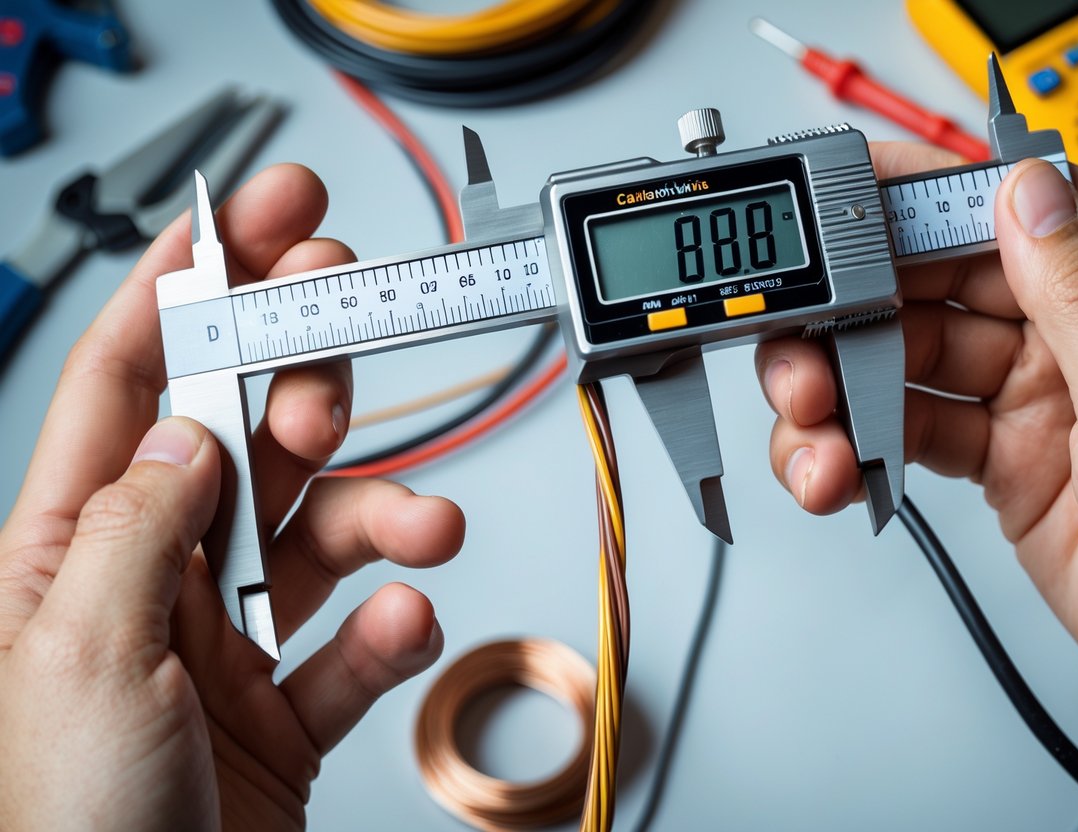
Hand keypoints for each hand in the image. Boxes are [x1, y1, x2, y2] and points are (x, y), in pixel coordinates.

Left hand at [0, 165, 464, 829]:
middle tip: (338, 343)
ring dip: (383, 511)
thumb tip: (189, 430)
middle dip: (301, 375)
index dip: (186, 287)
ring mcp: (226, 636)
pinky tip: (399, 623)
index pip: (131, 382)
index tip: (246, 217)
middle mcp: (154, 577)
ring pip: (321, 529)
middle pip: (242, 432)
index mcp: (70, 548)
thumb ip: (138, 528)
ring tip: (425, 521)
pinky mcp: (289, 700)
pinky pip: (355, 640)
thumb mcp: (79, 659)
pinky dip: (391, 625)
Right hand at [755, 143, 1077, 714]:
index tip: (842, 205)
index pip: (1018, 205)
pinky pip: (912, 430)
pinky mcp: (1002, 459)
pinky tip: (838, 459)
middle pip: (943, 280)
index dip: (926, 194)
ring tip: (810, 417)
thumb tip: (1020, 192)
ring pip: (911, 357)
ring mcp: (1036, 395)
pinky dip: (861, 443)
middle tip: (805, 334)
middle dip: (860, 303)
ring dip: (845, 383)